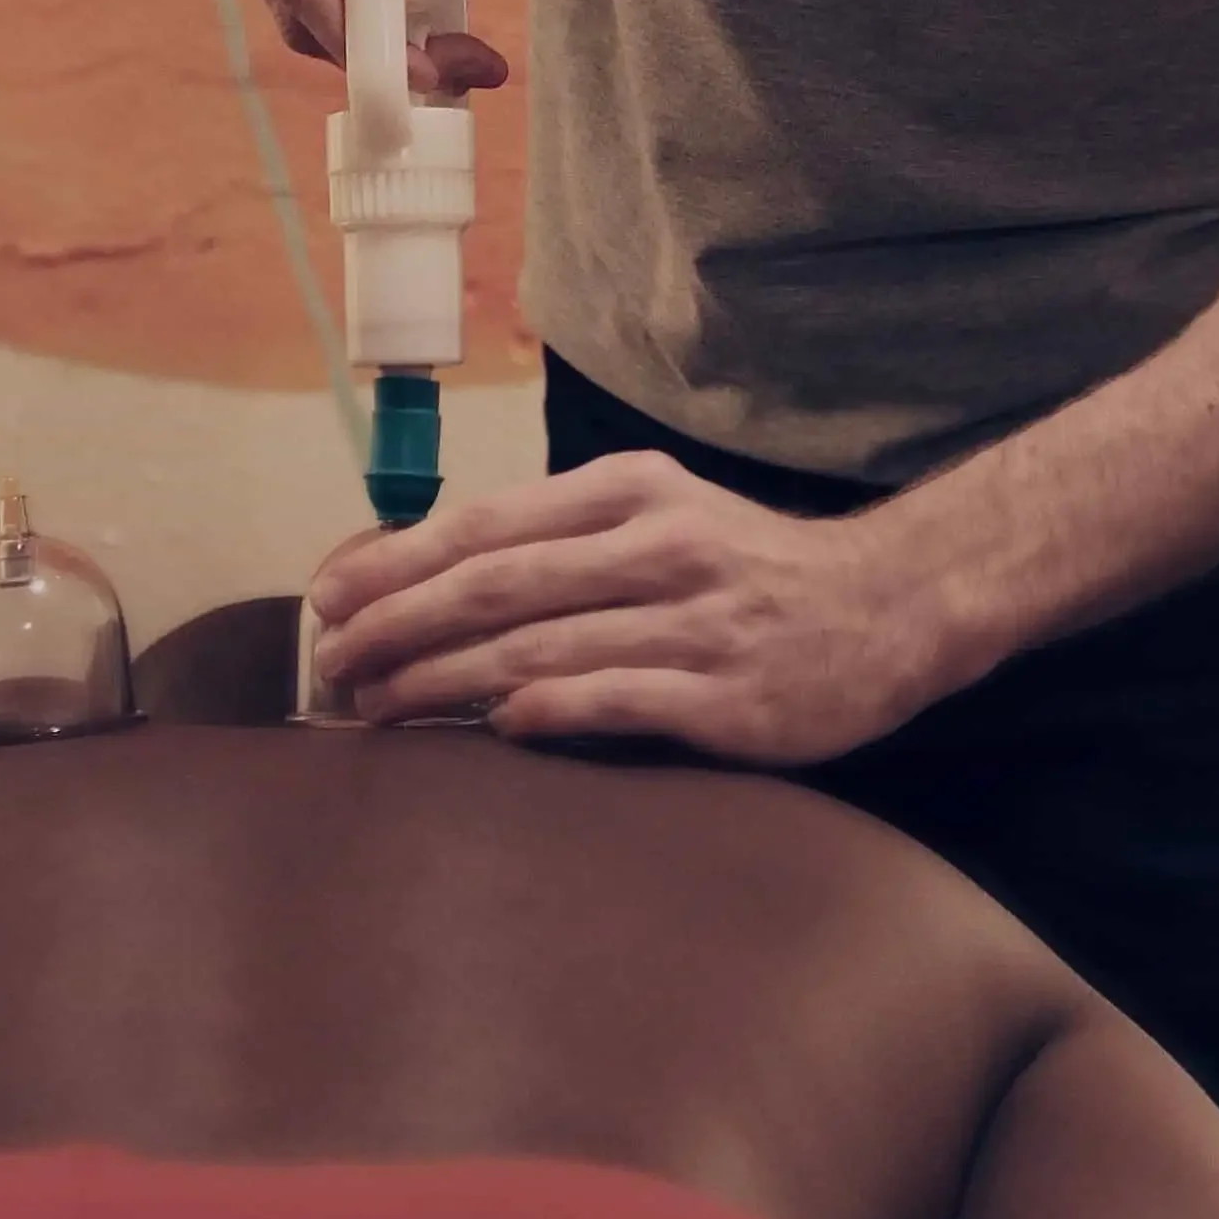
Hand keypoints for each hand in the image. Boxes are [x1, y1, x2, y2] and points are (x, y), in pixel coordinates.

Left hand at [304, 451, 954, 763]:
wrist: (888, 607)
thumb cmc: (748, 570)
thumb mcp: (659, 520)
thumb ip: (562, 545)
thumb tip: (434, 578)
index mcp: (629, 492)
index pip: (487, 523)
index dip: (397, 560)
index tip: (330, 594)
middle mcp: (657, 543)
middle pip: (496, 583)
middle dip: (399, 622)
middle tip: (333, 661)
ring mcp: (693, 619)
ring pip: (540, 644)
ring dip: (446, 677)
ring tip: (381, 704)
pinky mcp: (727, 693)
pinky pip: (617, 698)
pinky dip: (548, 708)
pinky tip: (497, 725)